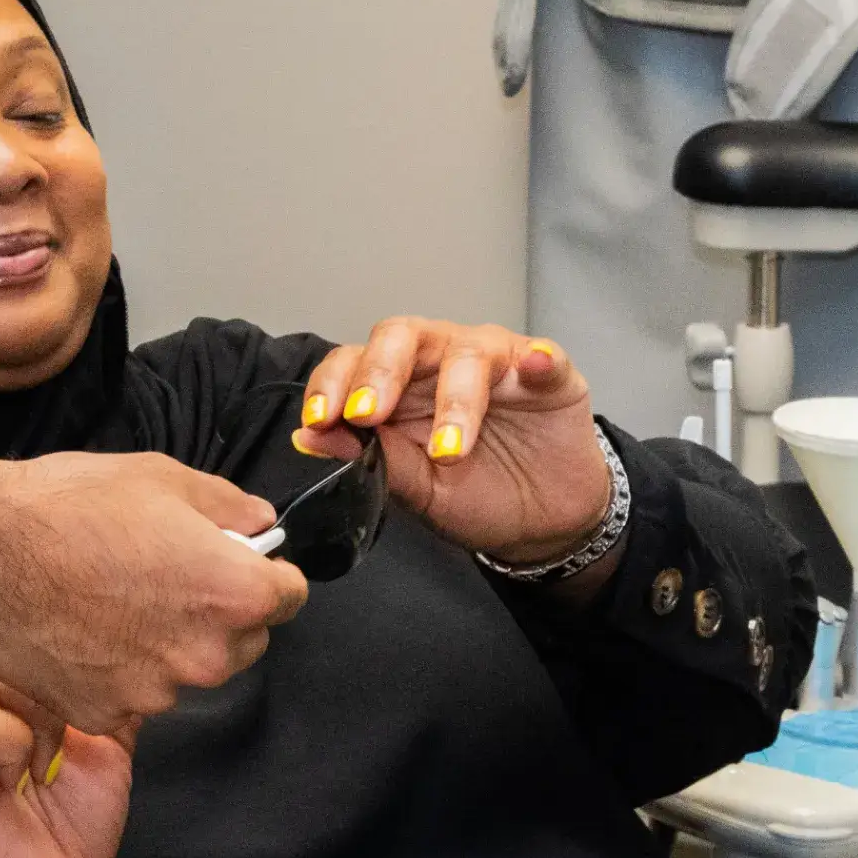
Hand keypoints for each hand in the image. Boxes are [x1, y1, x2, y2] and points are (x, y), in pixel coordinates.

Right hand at [0, 452, 308, 735]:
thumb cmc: (71, 504)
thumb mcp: (163, 478)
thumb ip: (229, 507)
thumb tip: (260, 525)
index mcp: (232, 593)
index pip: (290, 597)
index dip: (268, 573)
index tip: (243, 564)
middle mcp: (203, 654)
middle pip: (244, 641)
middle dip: (220, 613)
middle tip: (166, 576)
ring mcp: (153, 691)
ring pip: (186, 670)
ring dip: (168, 645)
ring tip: (116, 599)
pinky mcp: (105, 712)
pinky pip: (133, 693)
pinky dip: (119, 669)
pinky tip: (86, 627)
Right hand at [0, 643, 135, 857]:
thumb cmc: (72, 819)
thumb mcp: (105, 734)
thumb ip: (112, 682)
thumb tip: (151, 633)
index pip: (18, 612)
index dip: (62, 622)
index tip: (102, 656)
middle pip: (6, 632)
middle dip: (60, 662)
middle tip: (85, 716)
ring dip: (42, 704)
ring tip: (58, 749)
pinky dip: (14, 740)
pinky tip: (33, 770)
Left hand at [293, 320, 611, 568]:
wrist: (541, 521)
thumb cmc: (476, 493)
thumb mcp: (419, 490)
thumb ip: (372, 460)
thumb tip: (307, 438)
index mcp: (397, 382)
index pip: (353, 362)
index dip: (331, 384)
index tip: (318, 419)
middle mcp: (440, 358)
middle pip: (401, 335)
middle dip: (378, 372)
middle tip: (367, 415)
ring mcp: (497, 360)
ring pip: (468, 352)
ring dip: (453, 400)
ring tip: (449, 452)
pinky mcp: (550, 372)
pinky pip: (544, 356)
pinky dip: (538, 359)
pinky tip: (535, 365)